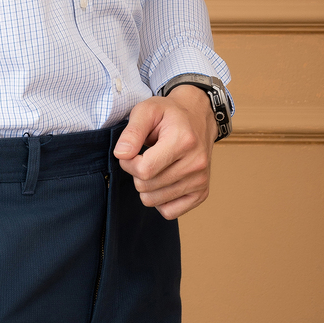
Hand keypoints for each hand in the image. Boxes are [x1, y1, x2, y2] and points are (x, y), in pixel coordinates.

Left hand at [113, 85, 217, 218]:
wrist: (198, 116)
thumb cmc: (170, 113)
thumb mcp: (147, 110)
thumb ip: (132, 132)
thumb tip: (121, 154)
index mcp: (183, 141)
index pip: (144, 170)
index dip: (128, 163)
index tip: (130, 152)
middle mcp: (196, 163)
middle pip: (147, 187)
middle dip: (137, 173)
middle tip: (144, 156)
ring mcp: (200, 181)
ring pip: (154, 201)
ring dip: (147, 186)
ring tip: (156, 165)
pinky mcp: (202, 193)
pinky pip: (169, 212)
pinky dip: (160, 200)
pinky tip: (162, 180)